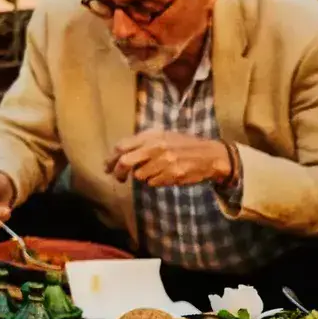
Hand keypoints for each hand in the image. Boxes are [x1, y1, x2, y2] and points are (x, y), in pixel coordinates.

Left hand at [108, 130, 236, 188]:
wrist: (210, 155)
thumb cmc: (184, 144)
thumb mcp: (163, 135)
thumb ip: (142, 142)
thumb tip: (119, 153)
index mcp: (151, 135)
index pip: (121, 146)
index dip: (111, 158)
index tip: (107, 166)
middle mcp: (156, 147)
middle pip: (125, 162)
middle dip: (117, 172)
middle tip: (117, 178)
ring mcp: (164, 162)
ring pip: (139, 175)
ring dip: (141, 176)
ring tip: (152, 172)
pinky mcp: (172, 175)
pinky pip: (153, 182)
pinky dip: (154, 181)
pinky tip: (164, 175)